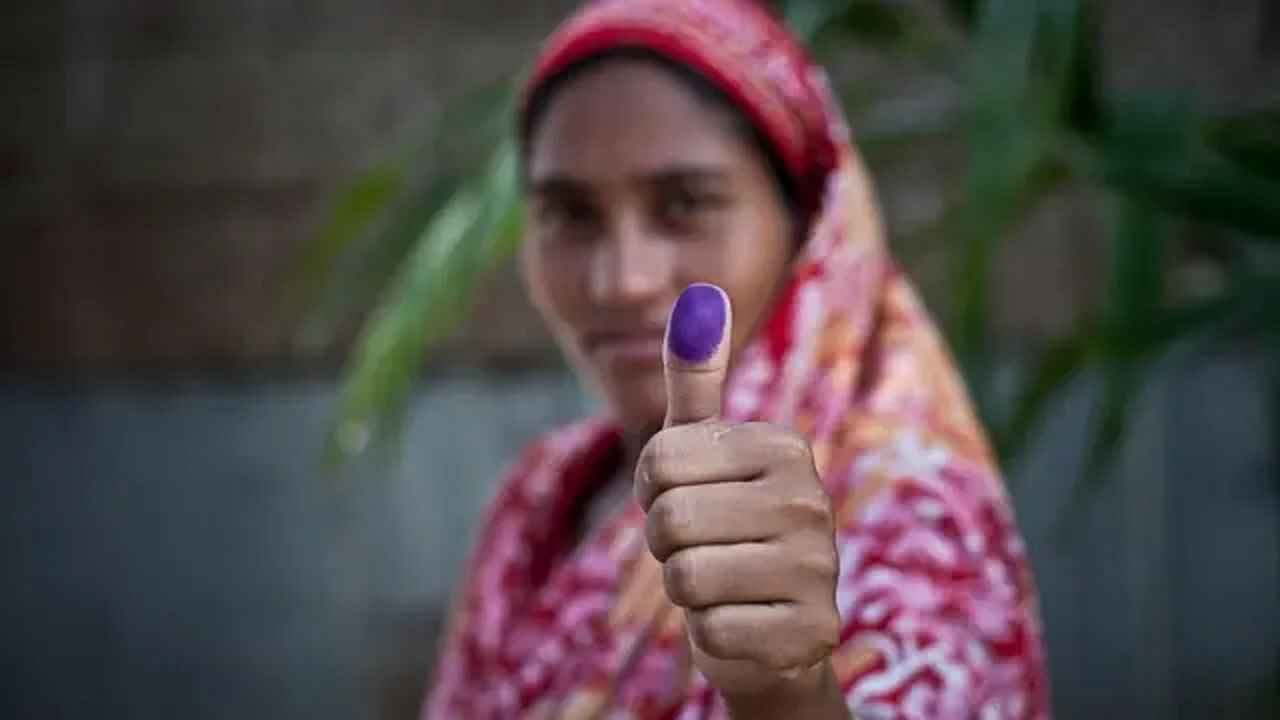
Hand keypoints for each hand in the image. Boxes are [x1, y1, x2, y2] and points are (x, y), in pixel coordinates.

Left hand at [634, 284, 843, 711]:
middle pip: (669, 520)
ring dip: (687, 591)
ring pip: (685, 577)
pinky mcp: (811, 632)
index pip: (658, 459)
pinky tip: (744, 623)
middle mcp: (811, 500)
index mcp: (783, 446)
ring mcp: (818, 568)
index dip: (651, 490)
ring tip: (724, 584)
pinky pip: (711, 630)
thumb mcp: (704, 450)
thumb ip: (696, 378)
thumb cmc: (726, 525)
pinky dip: (712, 635)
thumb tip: (700, 291)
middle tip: (706, 548)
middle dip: (666, 544)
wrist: (773, 627)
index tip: (689, 498)